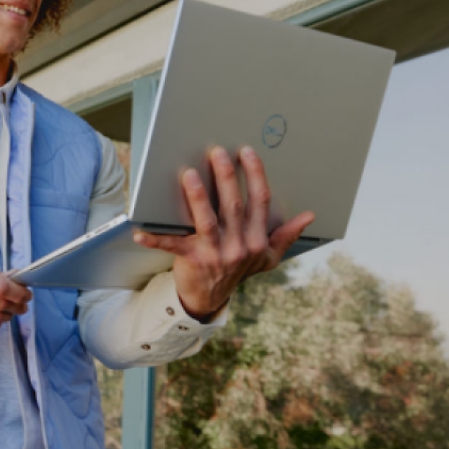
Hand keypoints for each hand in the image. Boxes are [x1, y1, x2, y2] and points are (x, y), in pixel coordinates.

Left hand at [133, 145, 313, 319]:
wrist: (210, 297)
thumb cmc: (238, 269)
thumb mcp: (267, 256)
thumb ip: (286, 235)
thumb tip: (309, 215)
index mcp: (257, 240)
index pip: (260, 202)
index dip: (255, 175)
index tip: (247, 152)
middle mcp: (238, 246)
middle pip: (234, 206)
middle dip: (227, 177)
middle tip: (218, 152)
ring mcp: (215, 254)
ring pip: (207, 221)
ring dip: (198, 198)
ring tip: (189, 175)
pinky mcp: (191, 260)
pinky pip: (172, 246)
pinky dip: (154, 239)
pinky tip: (139, 232)